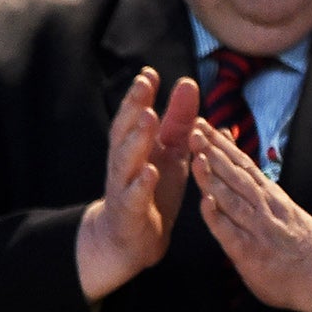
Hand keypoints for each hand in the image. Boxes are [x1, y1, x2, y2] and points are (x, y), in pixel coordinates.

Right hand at [76, 69, 198, 301]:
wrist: (129, 239)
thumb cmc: (150, 189)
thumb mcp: (169, 151)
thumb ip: (177, 119)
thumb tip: (187, 82)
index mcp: (135, 147)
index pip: (134, 115)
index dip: (140, 94)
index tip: (150, 72)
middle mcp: (124, 163)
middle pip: (124, 132)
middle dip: (133, 107)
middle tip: (143, 85)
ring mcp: (124, 188)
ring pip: (125, 161)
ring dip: (136, 139)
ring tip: (148, 118)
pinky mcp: (129, 213)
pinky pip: (133, 198)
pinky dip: (141, 185)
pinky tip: (150, 172)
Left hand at [191, 120, 311, 311]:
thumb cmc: (294, 238)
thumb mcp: (276, 203)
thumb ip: (253, 182)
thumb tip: (233, 151)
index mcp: (268, 193)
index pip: (242, 163)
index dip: (221, 143)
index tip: (203, 124)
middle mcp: (263, 205)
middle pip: (235, 174)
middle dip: (213, 152)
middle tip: (194, 130)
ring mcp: (257, 228)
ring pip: (232, 198)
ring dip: (213, 177)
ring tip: (197, 157)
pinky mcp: (250, 253)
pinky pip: (231, 233)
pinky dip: (218, 217)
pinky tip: (205, 202)